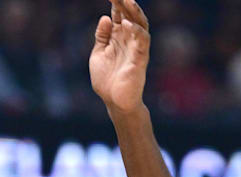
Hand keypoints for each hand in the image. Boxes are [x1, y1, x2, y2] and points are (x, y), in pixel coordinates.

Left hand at [90, 0, 149, 114]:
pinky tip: (126, 24)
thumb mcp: (98, 54)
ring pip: (140, 24)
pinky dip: (135, 31)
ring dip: (134, 12)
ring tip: (127, 0)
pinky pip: (142, 40)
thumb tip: (105, 17)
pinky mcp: (140, 58)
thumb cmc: (107, 80)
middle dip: (124, 3)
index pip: (118, 15)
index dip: (115, 3)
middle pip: (130, 16)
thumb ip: (102, 36)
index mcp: (118, 37)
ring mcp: (136, 48)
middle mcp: (129, 39)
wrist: (114, 101)